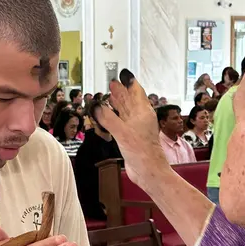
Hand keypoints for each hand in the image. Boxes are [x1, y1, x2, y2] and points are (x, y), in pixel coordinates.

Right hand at [95, 70, 168, 189]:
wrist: (148, 171)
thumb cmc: (142, 152)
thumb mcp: (122, 131)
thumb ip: (107, 117)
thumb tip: (96, 106)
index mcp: (143, 112)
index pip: (136, 91)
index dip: (129, 82)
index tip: (123, 73)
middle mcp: (140, 118)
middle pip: (130, 100)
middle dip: (121, 91)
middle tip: (113, 83)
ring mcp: (135, 128)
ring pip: (125, 111)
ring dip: (117, 103)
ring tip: (109, 95)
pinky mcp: (130, 137)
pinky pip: (121, 122)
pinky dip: (114, 117)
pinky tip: (108, 115)